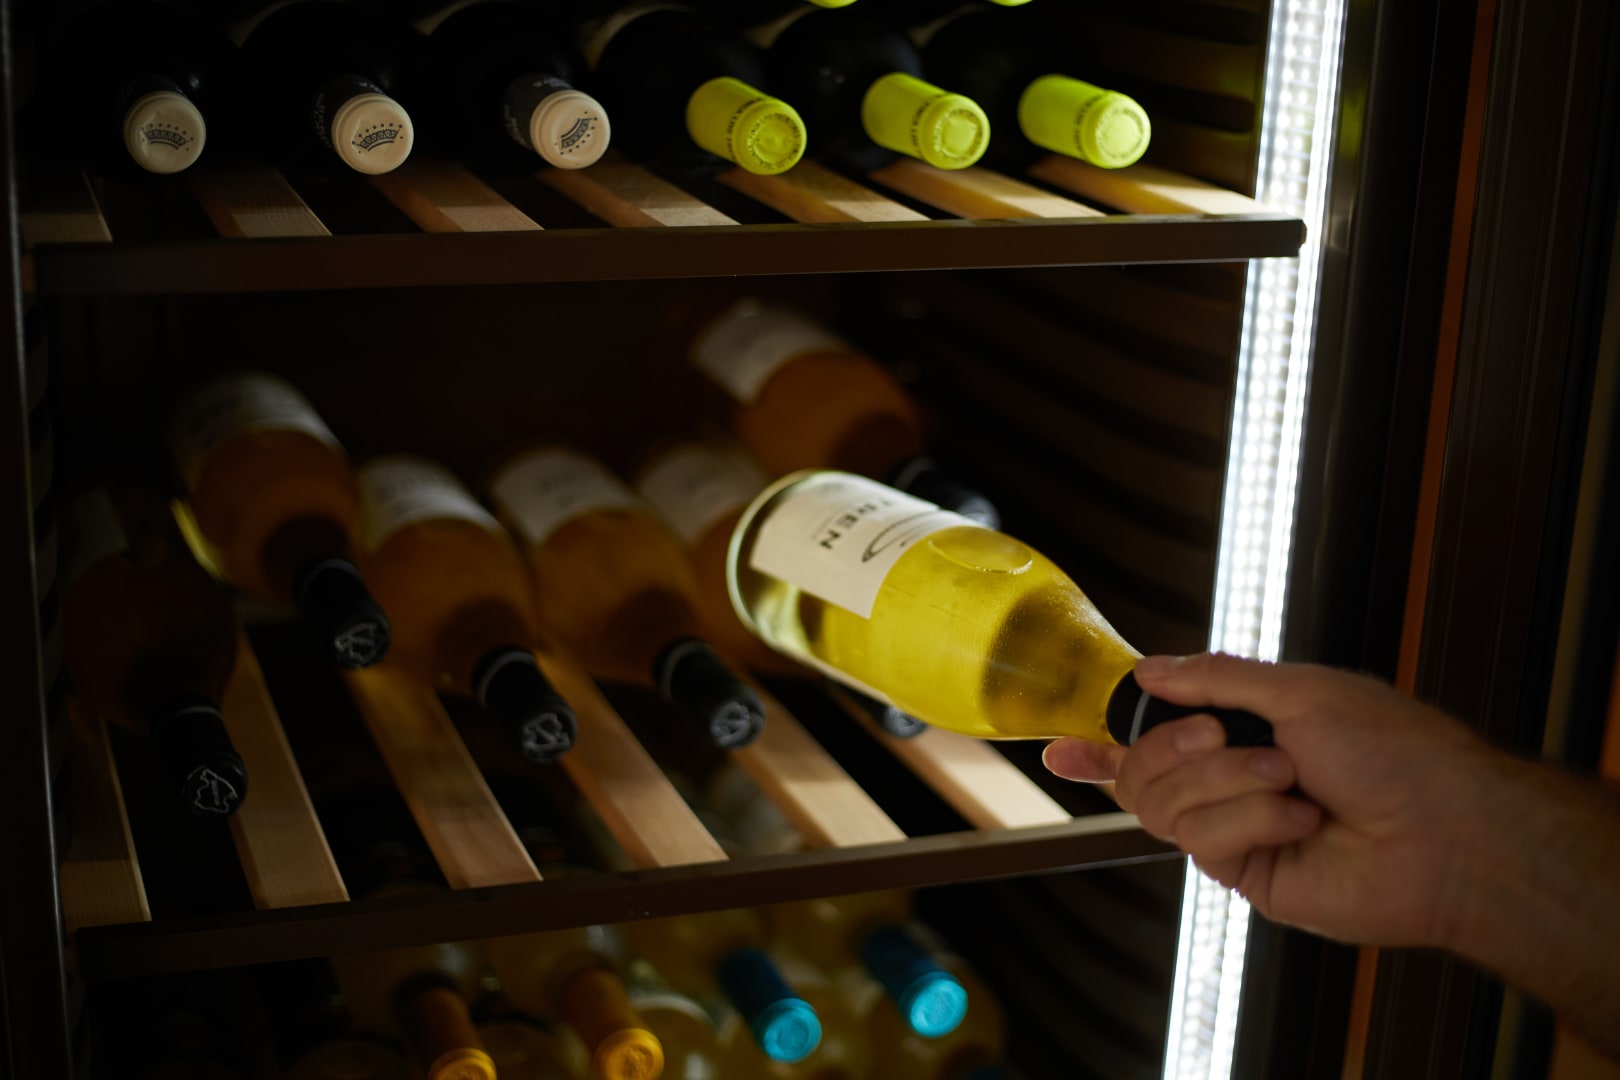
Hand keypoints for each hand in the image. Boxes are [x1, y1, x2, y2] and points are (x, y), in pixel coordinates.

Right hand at [1044, 652, 1498, 948]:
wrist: (1444, 830)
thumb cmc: (1394, 750)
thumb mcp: (1300, 689)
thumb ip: (1214, 676)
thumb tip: (1150, 670)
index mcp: (1242, 727)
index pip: (1152, 734)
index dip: (1099, 746)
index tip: (1057, 749)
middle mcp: (1229, 780)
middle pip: (1139, 772)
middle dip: (1172, 748)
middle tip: (1217, 736)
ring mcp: (1234, 828)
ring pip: (1162, 805)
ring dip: (1227, 782)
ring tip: (1291, 782)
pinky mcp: (1246, 871)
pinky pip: (1203, 839)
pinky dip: (1253, 819)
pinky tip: (1302, 821)